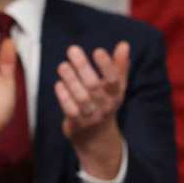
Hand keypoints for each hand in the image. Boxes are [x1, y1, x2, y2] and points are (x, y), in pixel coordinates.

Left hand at [54, 42, 129, 179]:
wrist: (97, 137)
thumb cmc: (105, 104)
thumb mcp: (116, 87)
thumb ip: (119, 65)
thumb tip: (124, 44)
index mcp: (116, 94)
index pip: (114, 79)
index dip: (106, 65)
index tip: (97, 51)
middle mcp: (105, 105)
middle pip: (94, 86)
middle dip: (83, 66)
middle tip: (72, 50)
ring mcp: (91, 116)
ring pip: (81, 97)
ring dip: (70, 79)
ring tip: (63, 65)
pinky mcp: (78, 123)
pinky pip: (70, 109)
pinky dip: (63, 96)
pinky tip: (59, 84)